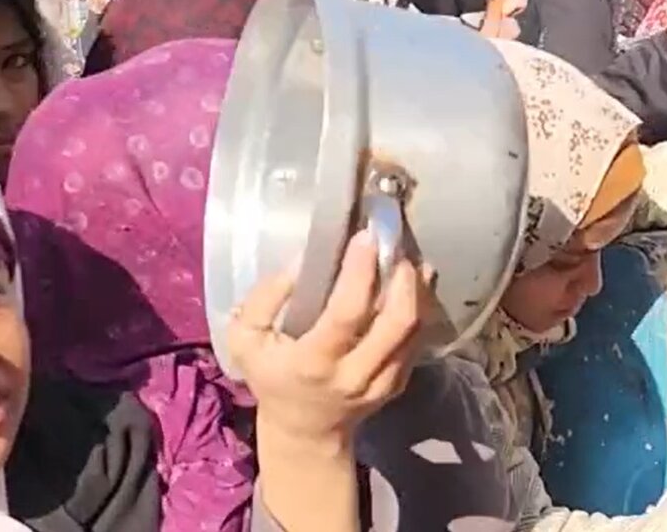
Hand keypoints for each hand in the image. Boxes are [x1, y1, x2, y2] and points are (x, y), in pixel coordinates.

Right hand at [228, 233, 424, 441]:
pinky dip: (420, 308)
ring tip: (408, 260)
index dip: (361, 272)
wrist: (304, 428)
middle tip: (394, 246)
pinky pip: (418, 340)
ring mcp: (383, 382)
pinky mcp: (400, 383)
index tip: (366, 238)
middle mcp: (355, 375)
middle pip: (398, 321)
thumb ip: (265, 300)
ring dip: (418, 289)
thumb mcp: (245, 340)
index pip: (348, 313)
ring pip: (415, 329)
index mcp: (314, 363)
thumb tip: (301, 261)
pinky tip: (414, 285)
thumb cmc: (270, 376)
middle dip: (402, 277)